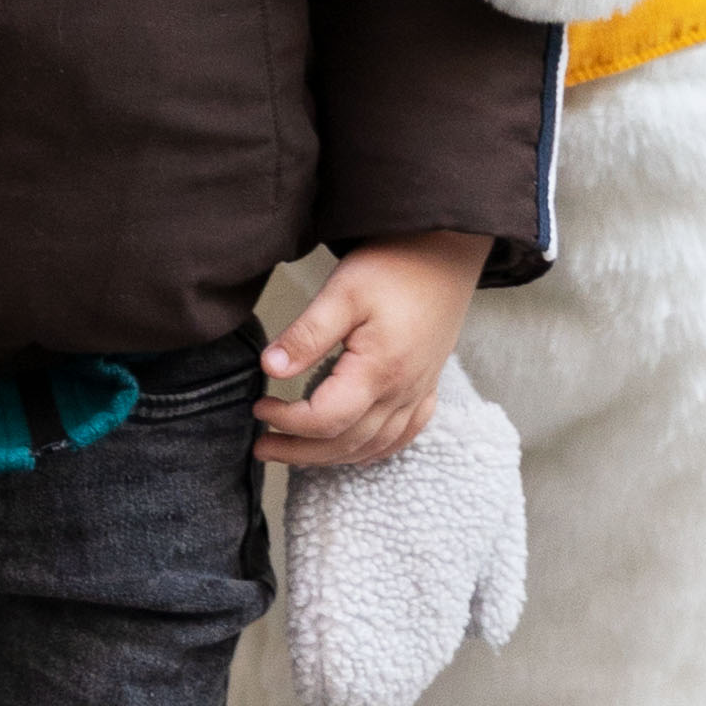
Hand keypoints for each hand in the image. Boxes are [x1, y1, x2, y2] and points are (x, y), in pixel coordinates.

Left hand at [258, 233, 486, 473]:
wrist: (446, 249)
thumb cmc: (395, 265)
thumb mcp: (342, 291)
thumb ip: (307, 334)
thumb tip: (270, 367)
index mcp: (379, 371)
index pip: (326, 420)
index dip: (287, 421)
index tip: (259, 406)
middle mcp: (402, 392)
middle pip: (346, 443)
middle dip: (299, 451)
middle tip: (262, 445)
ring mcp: (418, 393)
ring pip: (372, 446)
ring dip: (330, 457)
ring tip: (294, 451)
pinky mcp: (427, 386)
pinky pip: (402, 436)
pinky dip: (372, 450)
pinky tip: (354, 449)